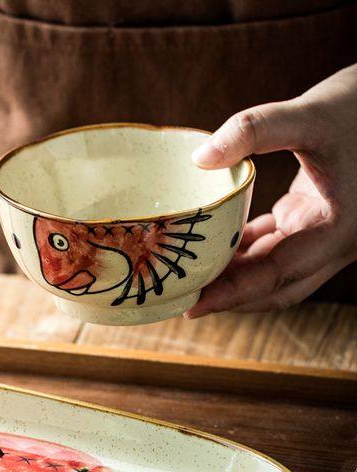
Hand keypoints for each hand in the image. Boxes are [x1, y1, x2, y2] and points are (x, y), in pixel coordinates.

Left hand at [186, 64, 356, 316]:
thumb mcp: (312, 113)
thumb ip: (256, 129)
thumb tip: (200, 157)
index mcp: (339, 231)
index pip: (277, 277)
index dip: (232, 295)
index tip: (193, 307)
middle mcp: (335, 242)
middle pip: (274, 287)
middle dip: (229, 296)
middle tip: (182, 297)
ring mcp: (323, 231)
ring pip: (273, 269)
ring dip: (234, 275)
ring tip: (188, 274)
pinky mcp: (312, 216)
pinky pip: (273, 246)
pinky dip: (242, 250)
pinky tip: (209, 245)